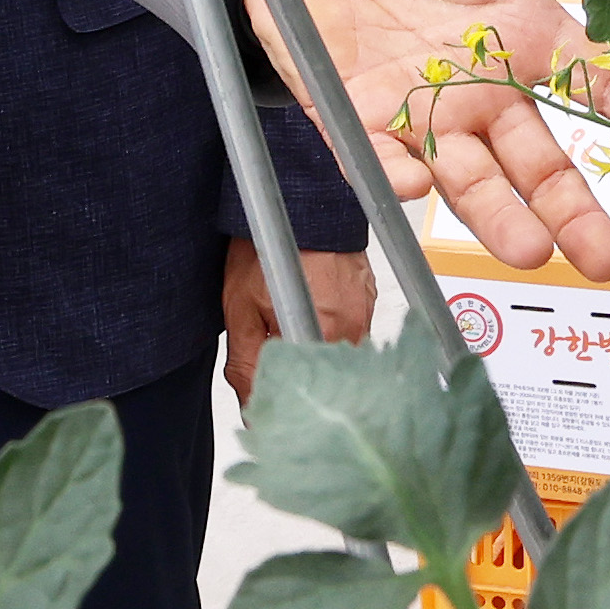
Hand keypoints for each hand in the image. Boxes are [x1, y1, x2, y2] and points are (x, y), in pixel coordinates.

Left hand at [219, 242, 387, 403]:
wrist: (297, 197)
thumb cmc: (266, 243)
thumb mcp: (241, 309)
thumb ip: (247, 367)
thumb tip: (253, 411)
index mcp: (323, 335)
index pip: (309, 396)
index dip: (285, 402)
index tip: (268, 399)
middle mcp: (353, 327)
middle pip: (329, 379)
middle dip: (301, 378)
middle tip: (274, 351)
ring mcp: (365, 312)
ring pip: (340, 356)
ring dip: (315, 352)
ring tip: (290, 325)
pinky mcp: (368, 299)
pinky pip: (351, 331)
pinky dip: (329, 330)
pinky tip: (310, 312)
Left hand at [255, 0, 609, 280]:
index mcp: (523, 32)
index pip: (600, 82)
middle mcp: (483, 87)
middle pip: (541, 160)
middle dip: (574, 210)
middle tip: (607, 258)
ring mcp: (424, 111)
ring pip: (472, 180)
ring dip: (499, 217)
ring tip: (529, 252)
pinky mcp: (359, 120)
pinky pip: (381, 160)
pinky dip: (397, 177)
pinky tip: (417, 191)